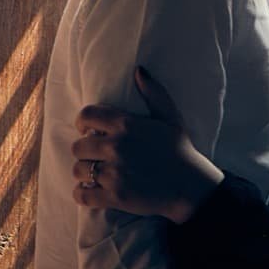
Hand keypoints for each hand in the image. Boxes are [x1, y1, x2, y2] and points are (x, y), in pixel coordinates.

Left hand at [73, 66, 223, 224]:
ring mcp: (114, 173)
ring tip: (94, 173)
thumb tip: (138, 70)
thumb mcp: (170, 117)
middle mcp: (116, 147)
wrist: (190, 187)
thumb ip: (153, 92)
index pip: (87, 116)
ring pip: (78, 170)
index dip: (82, 122)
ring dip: (84, 172)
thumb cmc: (181, 150)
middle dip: (84, 150)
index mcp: (126, 125)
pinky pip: (82, 195)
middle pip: (78, 146)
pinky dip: (83, 194)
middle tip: (93, 155)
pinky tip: (90, 191)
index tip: (87, 129)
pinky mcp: (114, 197)